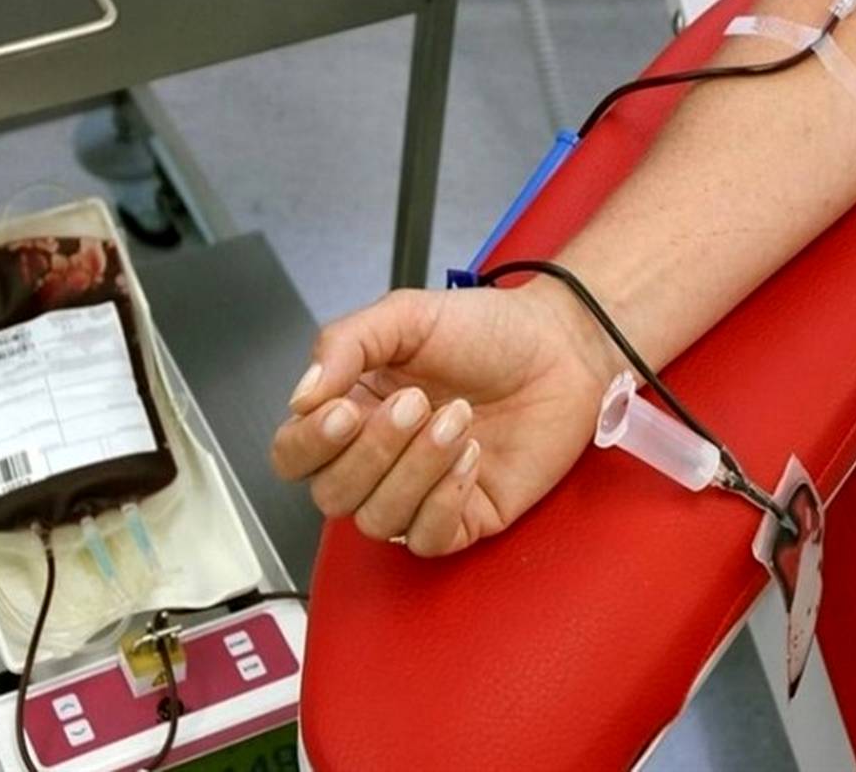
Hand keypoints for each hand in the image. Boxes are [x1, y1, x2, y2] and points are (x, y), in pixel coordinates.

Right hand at [270, 279, 622, 556]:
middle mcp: (378, 458)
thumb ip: (343, 344)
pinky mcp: (465, 518)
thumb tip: (300, 397)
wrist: (561, 346)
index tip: (344, 410)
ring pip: (378, 520)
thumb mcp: (405, 316)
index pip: (294, 455)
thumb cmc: (486, 330)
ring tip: (459, 419)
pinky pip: (428, 539)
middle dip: (373, 451)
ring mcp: (420, 493)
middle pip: (332, 495)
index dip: (309, 443)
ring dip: (415, 470)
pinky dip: (444, 500)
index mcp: (351, 411)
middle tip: (417, 401)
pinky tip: (472, 456)